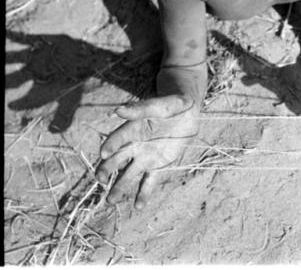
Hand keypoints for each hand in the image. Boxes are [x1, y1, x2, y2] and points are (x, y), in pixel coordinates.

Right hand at [96, 94, 198, 208]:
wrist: (188, 113)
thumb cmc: (172, 105)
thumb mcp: (160, 105)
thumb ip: (141, 108)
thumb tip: (118, 111)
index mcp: (132, 128)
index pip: (117, 138)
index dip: (111, 145)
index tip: (104, 153)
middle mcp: (134, 145)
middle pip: (117, 159)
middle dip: (107, 169)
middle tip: (100, 179)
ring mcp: (145, 157)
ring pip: (129, 174)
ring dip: (119, 187)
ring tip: (111, 200)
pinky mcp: (158, 166)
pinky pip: (149, 181)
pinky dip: (143, 193)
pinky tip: (138, 207)